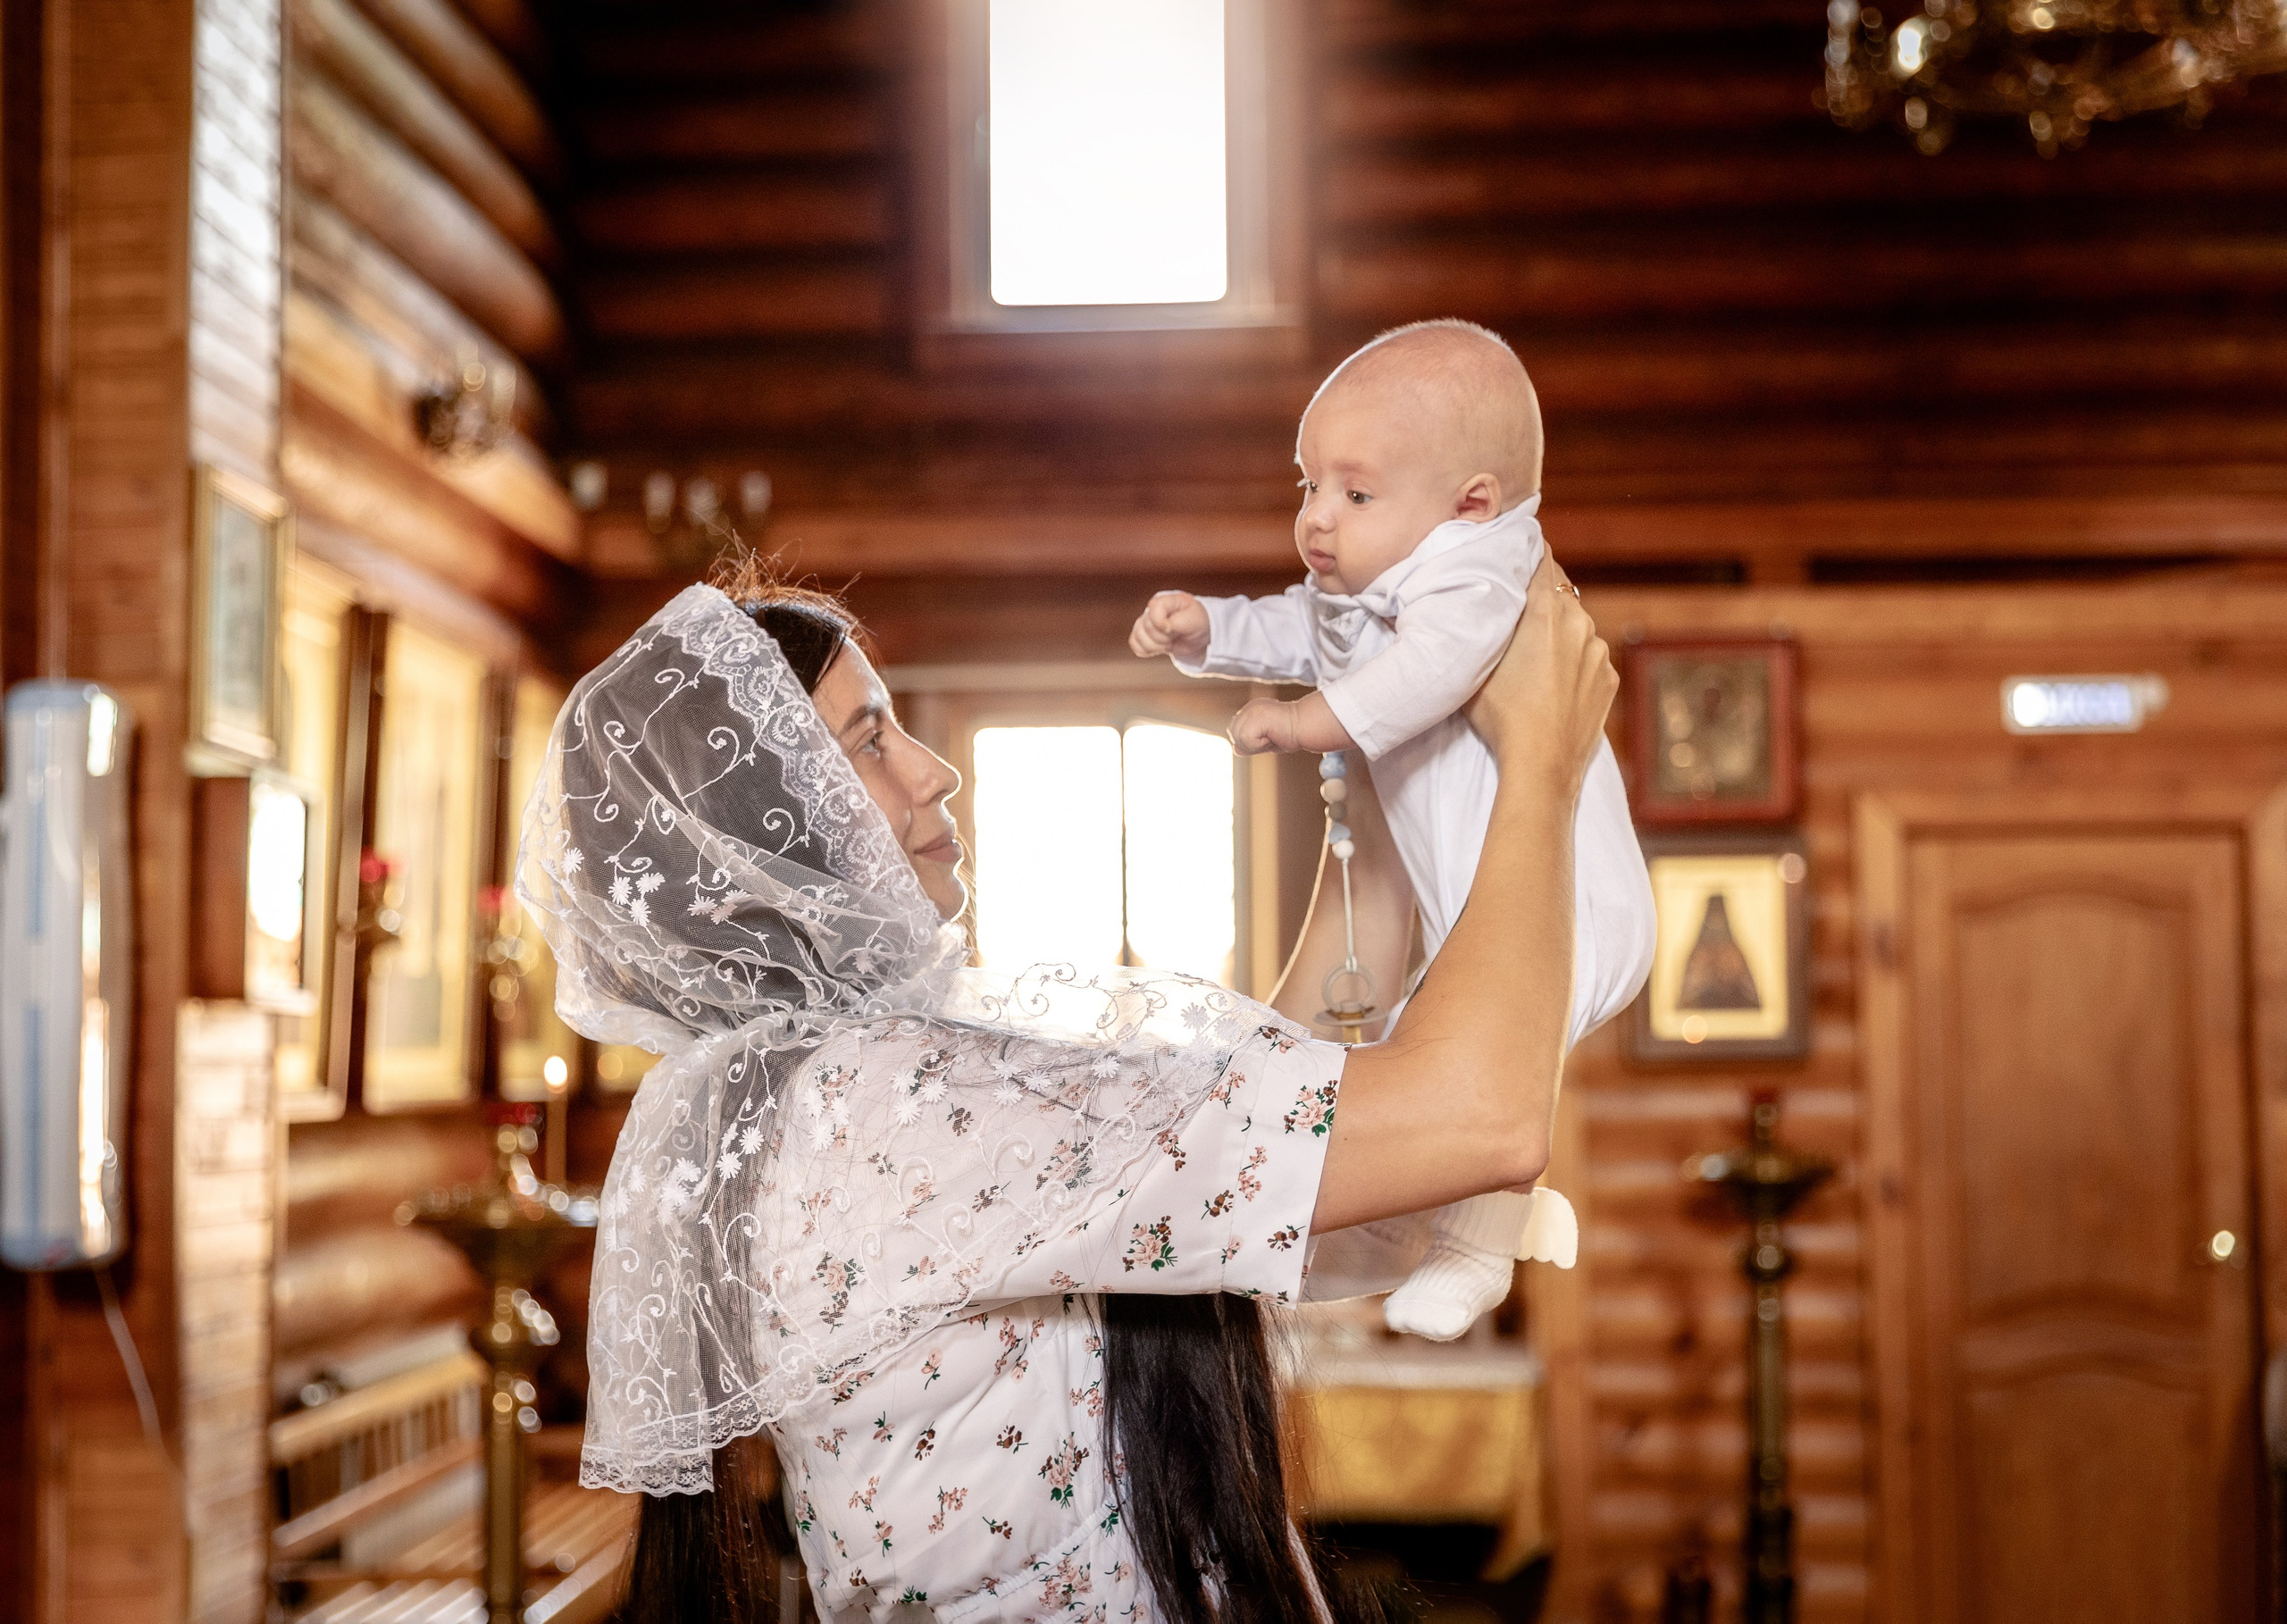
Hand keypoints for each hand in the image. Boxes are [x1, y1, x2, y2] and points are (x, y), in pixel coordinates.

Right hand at [1129, 592, 1210, 661]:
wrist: (1199, 636)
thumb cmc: (1198, 623)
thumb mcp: (1195, 620)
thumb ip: (1178, 621)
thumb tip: (1163, 627)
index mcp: (1166, 600)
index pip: (1153, 609)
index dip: (1161, 624)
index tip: (1173, 630)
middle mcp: (1152, 609)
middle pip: (1146, 627)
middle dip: (1163, 638)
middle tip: (1175, 636)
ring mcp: (1145, 622)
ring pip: (1138, 637)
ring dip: (1156, 646)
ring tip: (1169, 642)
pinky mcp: (1142, 635)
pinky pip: (1135, 645)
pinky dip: (1147, 651)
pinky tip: (1160, 647)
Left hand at [1228, 697, 1291, 755]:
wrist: (1308, 726)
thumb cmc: (1293, 733)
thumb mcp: (1268, 740)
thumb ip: (1251, 743)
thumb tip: (1235, 749)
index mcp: (1252, 709)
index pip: (1236, 731)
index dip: (1249, 741)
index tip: (1269, 737)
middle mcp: (1250, 707)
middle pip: (1233, 733)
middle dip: (1249, 743)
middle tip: (1270, 738)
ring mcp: (1252, 710)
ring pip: (1238, 738)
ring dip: (1255, 745)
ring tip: (1272, 737)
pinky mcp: (1256, 716)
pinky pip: (1246, 739)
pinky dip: (1258, 745)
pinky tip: (1272, 736)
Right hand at [1463, 553, 1614, 793]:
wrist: (1542, 765)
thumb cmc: (1501, 715)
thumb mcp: (1474, 665)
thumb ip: (1476, 630)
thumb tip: (1460, 610)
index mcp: (1545, 610)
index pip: (1542, 560)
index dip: (1529, 552)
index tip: (1519, 549)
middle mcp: (1578, 622)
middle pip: (1559, 593)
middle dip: (1540, 597)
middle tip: (1515, 610)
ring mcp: (1598, 651)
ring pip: (1575, 628)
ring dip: (1558, 633)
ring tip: (1532, 657)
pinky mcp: (1608, 679)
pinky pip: (1589, 658)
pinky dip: (1574, 663)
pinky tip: (1553, 685)